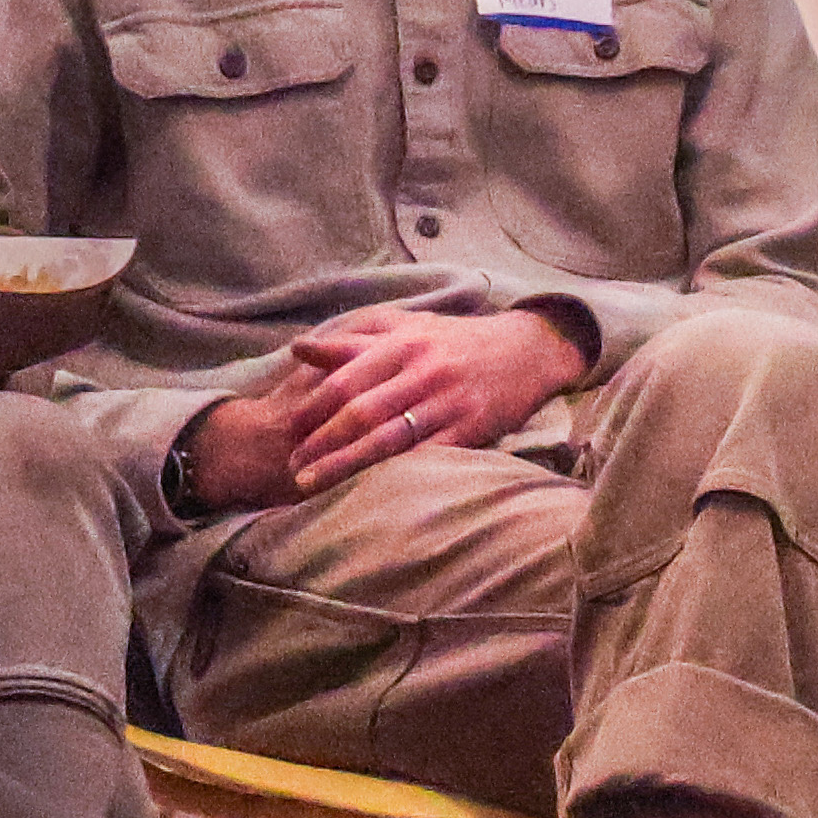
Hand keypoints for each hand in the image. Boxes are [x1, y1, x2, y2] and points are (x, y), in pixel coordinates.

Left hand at [212, 305, 584, 505]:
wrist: (530, 349)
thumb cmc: (458, 340)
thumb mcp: (408, 327)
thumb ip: (354, 339)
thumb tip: (297, 348)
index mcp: (405, 344)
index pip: (346, 380)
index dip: (312, 408)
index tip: (287, 430)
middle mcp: (425, 371)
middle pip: (361, 413)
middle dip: (321, 444)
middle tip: (291, 467)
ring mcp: (451, 401)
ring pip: (388, 439)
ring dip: (345, 465)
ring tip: (311, 485)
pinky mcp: (474, 426)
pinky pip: (427, 455)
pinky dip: (395, 473)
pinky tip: (368, 490)